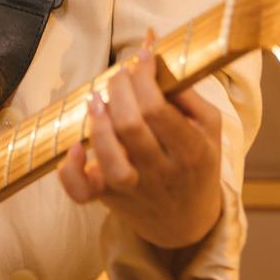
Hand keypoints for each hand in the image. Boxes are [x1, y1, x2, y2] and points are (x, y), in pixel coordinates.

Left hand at [56, 30, 224, 249]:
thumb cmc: (196, 163)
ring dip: (97, 123)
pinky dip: (70, 172)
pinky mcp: (108, 199)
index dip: (143, 77)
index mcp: (191, 152)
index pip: (158, 110)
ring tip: (96, 99)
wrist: (187, 222)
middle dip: (119, 90)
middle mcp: (161, 173)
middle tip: (119, 75)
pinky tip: (74, 149)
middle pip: (131, 127)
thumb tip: (155, 60)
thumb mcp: (208, 128)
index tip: (141, 57)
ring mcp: (132, 188)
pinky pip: (82, 192)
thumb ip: (187, 95)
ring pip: (109, 159)